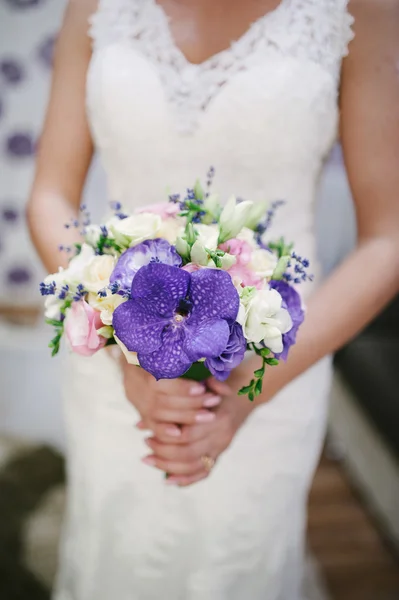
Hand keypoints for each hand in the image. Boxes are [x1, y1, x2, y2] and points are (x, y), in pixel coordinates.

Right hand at [122, 360, 222, 436]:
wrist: (133, 355)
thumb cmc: (161, 350)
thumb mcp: (174, 351)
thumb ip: (197, 363)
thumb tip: (220, 381)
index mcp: (140, 365)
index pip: (159, 382)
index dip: (181, 388)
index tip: (202, 387)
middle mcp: (136, 385)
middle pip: (162, 402)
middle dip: (191, 404)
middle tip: (213, 401)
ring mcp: (138, 401)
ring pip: (158, 416)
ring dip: (186, 417)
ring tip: (209, 415)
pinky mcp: (142, 413)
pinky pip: (152, 427)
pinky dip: (166, 432)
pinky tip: (181, 433)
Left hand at [142, 365, 255, 485]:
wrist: (247, 393)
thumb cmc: (220, 385)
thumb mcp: (204, 384)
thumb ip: (180, 397)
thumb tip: (147, 415)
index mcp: (218, 418)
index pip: (188, 435)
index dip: (166, 438)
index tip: (147, 433)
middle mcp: (221, 436)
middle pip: (188, 453)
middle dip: (163, 453)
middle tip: (146, 445)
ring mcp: (222, 447)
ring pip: (194, 466)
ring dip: (169, 467)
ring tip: (149, 460)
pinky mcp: (221, 454)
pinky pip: (204, 472)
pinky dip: (186, 479)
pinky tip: (167, 479)